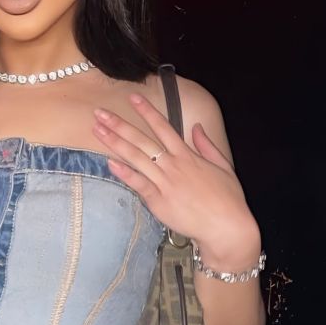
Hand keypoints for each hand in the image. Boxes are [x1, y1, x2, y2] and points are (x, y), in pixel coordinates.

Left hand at [92, 93, 254, 252]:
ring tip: (97, 130)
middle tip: (100, 113)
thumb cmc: (228, 199)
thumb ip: (207, 145)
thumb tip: (196, 127)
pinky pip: (139, 184)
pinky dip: (124, 173)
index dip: (147, 111)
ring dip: (115, 143)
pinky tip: (110, 162)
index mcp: (188, 156)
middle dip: (120, 125)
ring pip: (136, 158)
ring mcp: (164, 183)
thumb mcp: (223, 166)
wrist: (226, 227)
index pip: (163, 127)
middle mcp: (173, 166)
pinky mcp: (159, 202)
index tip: (133, 97)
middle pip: (142, 140)